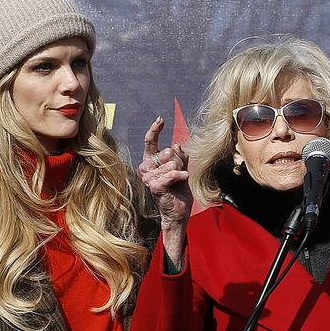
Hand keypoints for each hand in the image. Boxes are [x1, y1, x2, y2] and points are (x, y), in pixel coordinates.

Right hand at [141, 117, 192, 265]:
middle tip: (180, 172)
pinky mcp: (154, 186)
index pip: (150, 142)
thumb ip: (180, 157)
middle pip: (167, 151)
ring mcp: (149, 178)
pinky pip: (171, 173)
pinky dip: (180, 175)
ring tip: (179, 180)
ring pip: (171, 163)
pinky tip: (183, 178)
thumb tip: (178, 144)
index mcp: (151, 162)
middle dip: (179, 161)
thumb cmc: (178, 191)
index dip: (155, 130)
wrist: (178, 211)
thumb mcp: (182, 169)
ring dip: (180, 170)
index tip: (160, 119)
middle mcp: (146, 168)